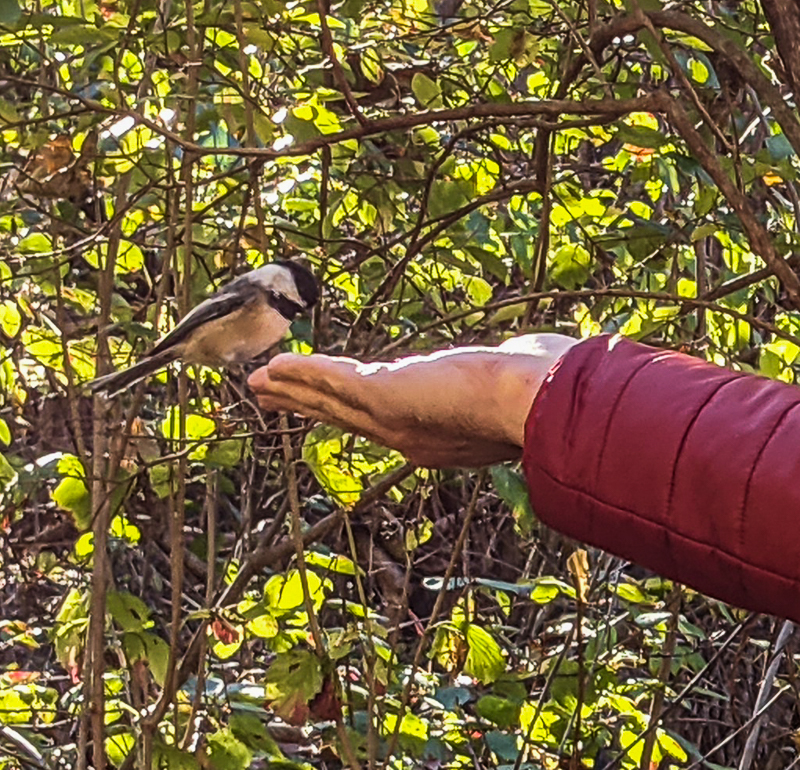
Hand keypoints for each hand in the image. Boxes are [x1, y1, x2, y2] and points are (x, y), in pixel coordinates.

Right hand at [248, 334, 579, 467]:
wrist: (539, 405)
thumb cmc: (542, 396)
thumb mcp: (519, 384)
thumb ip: (515, 375)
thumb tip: (537, 354)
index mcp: (435, 436)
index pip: (380, 421)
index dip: (350, 413)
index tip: (333, 405)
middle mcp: (406, 434)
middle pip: (343, 416)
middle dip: (307, 405)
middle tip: (274, 398)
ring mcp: (391, 418)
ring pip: (329, 401)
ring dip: (293, 389)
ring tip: (260, 382)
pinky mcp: (381, 394)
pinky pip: (329, 381)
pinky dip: (299, 374)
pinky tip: (271, 367)